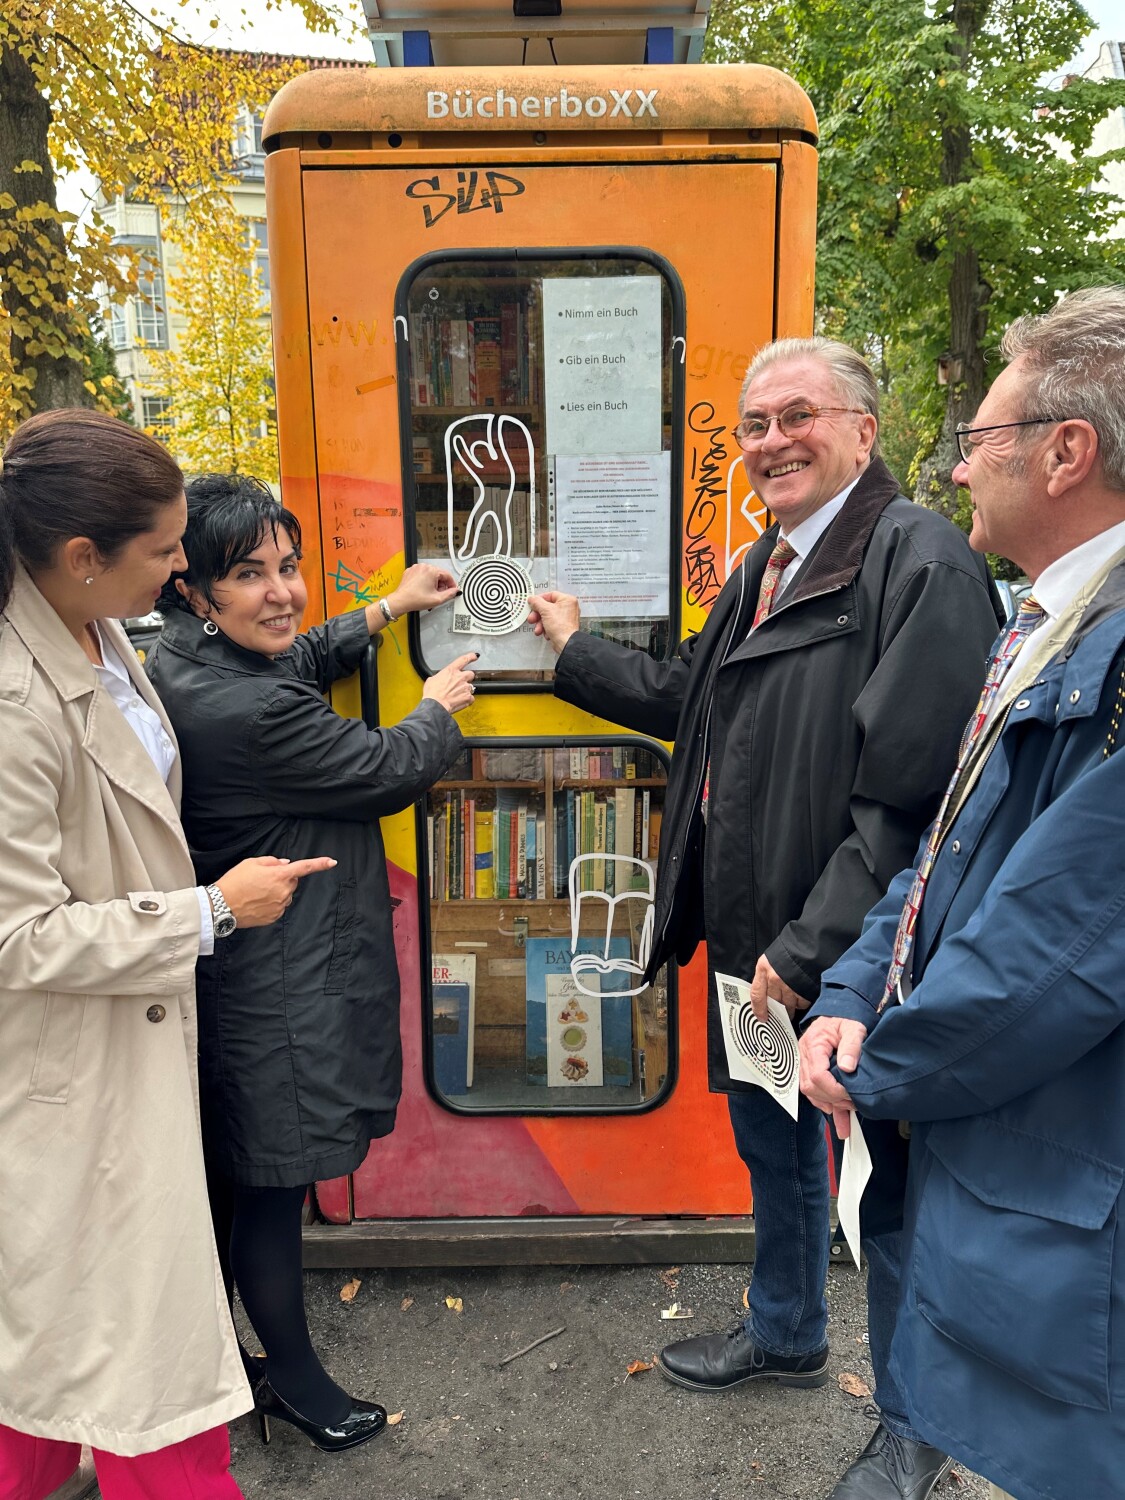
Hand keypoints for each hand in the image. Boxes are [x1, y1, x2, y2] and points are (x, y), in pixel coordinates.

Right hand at [215, 855, 337, 928]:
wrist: (221, 906)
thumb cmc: (234, 882)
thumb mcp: (251, 863)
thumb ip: (272, 861)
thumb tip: (285, 864)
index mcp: (280, 875)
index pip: (304, 868)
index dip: (320, 864)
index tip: (332, 862)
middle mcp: (283, 892)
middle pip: (291, 882)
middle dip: (282, 879)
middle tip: (262, 879)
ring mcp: (280, 906)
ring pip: (285, 895)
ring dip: (276, 892)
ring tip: (256, 892)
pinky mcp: (274, 917)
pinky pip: (278, 907)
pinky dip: (271, 903)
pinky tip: (256, 902)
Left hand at [386, 563, 458, 618]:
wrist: (401, 601)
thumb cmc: (417, 599)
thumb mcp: (437, 599)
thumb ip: (450, 594)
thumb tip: (456, 591)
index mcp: (432, 570)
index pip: (447, 575)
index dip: (452, 584)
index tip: (452, 591)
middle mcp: (424, 566)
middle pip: (439, 574)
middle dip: (441, 584)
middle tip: (439, 595)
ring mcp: (415, 567)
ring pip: (430, 574)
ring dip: (433, 583)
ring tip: (430, 593)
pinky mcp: (410, 571)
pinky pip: (421, 574)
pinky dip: (424, 581)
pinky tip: (422, 589)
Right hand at [423, 651, 477, 713]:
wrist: (435, 705)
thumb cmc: (432, 693)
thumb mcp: (432, 680)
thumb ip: (440, 677)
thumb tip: (439, 679)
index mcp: (451, 670)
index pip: (464, 659)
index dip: (471, 656)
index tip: (475, 656)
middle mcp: (460, 677)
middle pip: (471, 674)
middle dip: (467, 678)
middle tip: (461, 683)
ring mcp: (465, 687)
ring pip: (471, 687)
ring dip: (465, 690)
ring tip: (457, 695)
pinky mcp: (468, 697)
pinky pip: (471, 698)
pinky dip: (467, 700)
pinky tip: (460, 701)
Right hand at [527, 591, 580, 652]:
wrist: (565, 643)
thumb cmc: (561, 627)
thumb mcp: (545, 610)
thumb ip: (537, 602)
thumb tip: (532, 599)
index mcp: (567, 600)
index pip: (550, 595)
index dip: (540, 599)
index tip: (533, 604)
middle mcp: (568, 608)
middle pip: (548, 607)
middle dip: (538, 615)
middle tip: (532, 618)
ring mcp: (566, 618)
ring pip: (548, 617)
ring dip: (540, 623)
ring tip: (538, 629)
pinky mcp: (563, 627)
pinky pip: (551, 624)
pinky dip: (546, 628)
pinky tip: (545, 632)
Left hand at [749, 953, 810, 1021]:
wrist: (809, 943)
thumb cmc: (789, 950)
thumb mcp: (771, 960)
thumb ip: (767, 977)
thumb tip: (766, 995)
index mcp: (763, 969)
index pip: (756, 995)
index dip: (758, 1009)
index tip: (761, 1017)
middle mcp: (775, 978)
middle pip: (773, 1002)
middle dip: (777, 1010)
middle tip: (780, 1012)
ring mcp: (790, 985)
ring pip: (788, 1005)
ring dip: (790, 1008)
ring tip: (792, 1006)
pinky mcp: (803, 989)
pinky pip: (801, 1003)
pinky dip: (801, 1003)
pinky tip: (802, 995)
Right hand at [799, 1016, 865, 1136]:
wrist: (841, 1015)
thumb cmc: (847, 1020)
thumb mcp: (854, 1028)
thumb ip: (852, 1046)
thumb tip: (847, 1067)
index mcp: (813, 1043)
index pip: (817, 1075)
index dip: (833, 1089)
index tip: (850, 1094)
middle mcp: (804, 1054)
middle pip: (811, 1086)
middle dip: (832, 1099)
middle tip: (853, 1102)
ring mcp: (805, 1062)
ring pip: (809, 1091)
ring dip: (828, 1104)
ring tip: (847, 1111)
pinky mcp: (809, 1069)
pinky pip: (811, 1090)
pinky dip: (823, 1103)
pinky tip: (835, 1112)